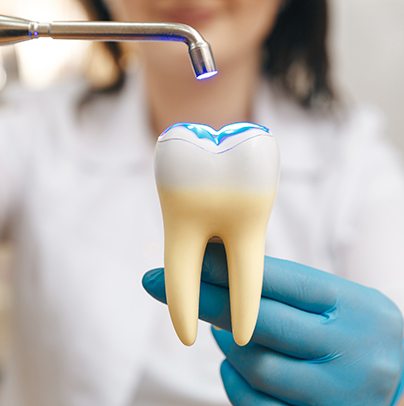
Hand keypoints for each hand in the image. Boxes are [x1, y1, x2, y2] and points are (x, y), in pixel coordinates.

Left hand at [143, 243, 403, 404]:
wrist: (400, 374)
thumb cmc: (351, 326)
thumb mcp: (332, 298)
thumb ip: (283, 290)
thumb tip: (214, 274)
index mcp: (351, 305)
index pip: (277, 281)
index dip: (224, 268)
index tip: (183, 261)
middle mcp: (351, 349)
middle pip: (257, 321)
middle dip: (204, 300)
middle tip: (158, 284)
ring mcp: (338, 393)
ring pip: (253, 363)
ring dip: (225, 344)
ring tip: (222, 331)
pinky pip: (256, 404)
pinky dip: (234, 381)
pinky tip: (233, 365)